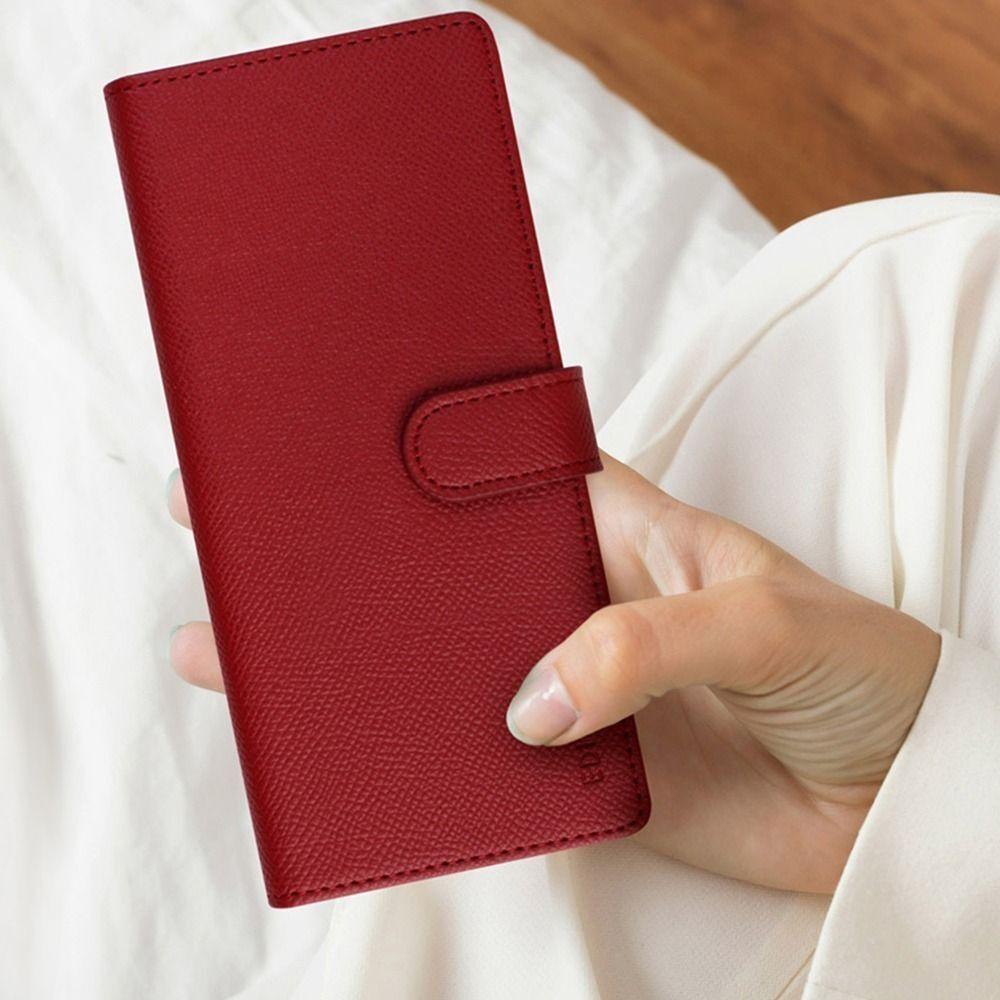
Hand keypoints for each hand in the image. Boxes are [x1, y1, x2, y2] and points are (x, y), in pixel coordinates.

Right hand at [166, 455, 939, 894]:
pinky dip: (434, 760)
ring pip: (452, 667)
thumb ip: (647, 645)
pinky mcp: (578, 767)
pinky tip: (372, 751)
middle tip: (262, 554)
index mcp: (619, 527)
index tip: (334, 441)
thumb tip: (529, 705)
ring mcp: (573, 684)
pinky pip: (488, 763)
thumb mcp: (763, 621)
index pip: (503, 474)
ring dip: (379, 667)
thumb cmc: (860, 670)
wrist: (897, 798)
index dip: (424, 452)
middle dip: (365, 567)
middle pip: (452, 575)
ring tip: (273, 659)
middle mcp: (580, 599)